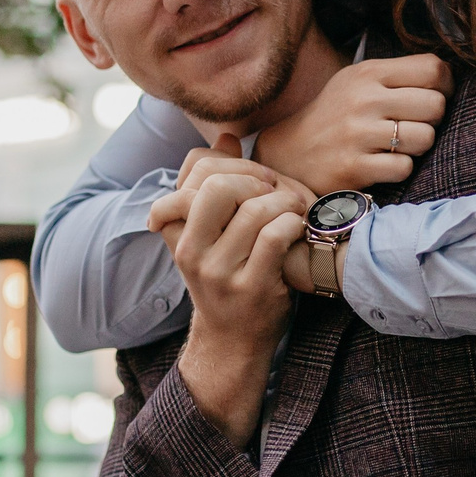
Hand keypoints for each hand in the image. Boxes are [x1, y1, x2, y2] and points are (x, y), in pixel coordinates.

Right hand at [168, 159, 307, 444]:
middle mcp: (191, 250)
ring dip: (284, 201)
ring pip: (253, 208)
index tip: (251, 178)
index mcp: (177, 230)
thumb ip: (215, 185)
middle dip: (255, 177)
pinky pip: (275, 235)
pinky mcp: (251, 286)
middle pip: (216, 184)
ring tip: (293, 209)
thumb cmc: (228, 275)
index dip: (230, 161)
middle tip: (274, 188)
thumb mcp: (211, 234)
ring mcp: (219, 271)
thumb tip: (227, 137)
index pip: (194, 168)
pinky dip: (294, 223)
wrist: (233, 339)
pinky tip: (297, 228)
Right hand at [255, 54, 449, 194]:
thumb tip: (447, 77)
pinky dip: (400, 169)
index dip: (444, 86)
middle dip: (434, 120)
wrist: (290, 153)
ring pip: (425, 138)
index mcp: (368, 73)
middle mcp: (364, 99)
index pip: (433, 68)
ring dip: (418, 147)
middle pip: (435, 104)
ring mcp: (357, 134)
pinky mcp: (354, 167)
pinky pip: (404, 168)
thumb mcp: (358, 82)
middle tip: (415, 125)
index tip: (434, 97)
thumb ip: (397, 76)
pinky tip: (383, 164)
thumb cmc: (335, 115)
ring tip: (399, 146)